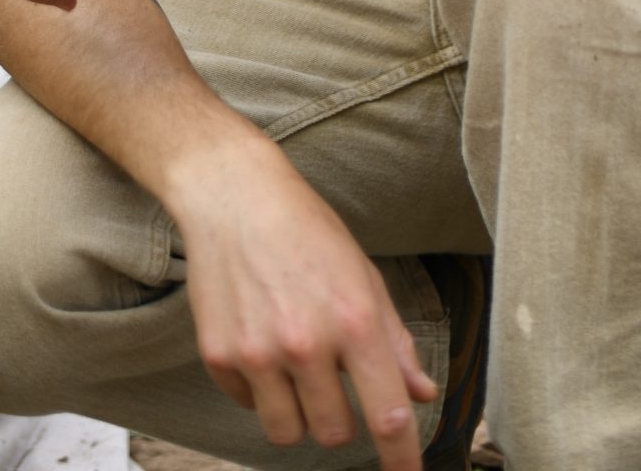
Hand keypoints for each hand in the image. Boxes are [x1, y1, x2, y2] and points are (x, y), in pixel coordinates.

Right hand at [174, 141, 435, 470]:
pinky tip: (258, 341)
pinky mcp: (219, 355)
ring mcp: (258, 352)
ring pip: (288, 433)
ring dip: (297, 413)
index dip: (402, 457)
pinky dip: (258, 388)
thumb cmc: (306, 230)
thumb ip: (394, 341)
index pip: (388, 415)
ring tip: (294, 367)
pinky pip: (248, 406)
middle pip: (334, 433)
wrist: (233, 195)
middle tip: (330, 376)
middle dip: (339, 417)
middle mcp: (306, 343)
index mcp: (353, 321)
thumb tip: (422, 394)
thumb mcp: (363, 275)